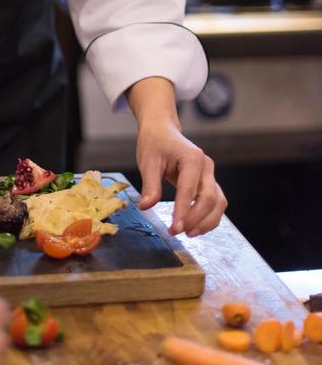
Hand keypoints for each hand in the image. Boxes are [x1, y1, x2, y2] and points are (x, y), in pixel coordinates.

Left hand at [127, 77, 226, 237]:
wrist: (162, 131)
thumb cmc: (154, 144)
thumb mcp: (148, 161)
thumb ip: (149, 185)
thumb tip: (146, 207)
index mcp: (192, 158)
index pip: (190, 189)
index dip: (183, 211)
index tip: (175, 228)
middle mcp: (206, 166)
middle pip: (210, 198)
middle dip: (195, 219)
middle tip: (177, 232)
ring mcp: (210, 175)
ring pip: (218, 203)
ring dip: (206, 221)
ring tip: (188, 234)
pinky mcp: (208, 183)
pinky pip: (215, 203)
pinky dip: (208, 217)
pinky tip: (194, 227)